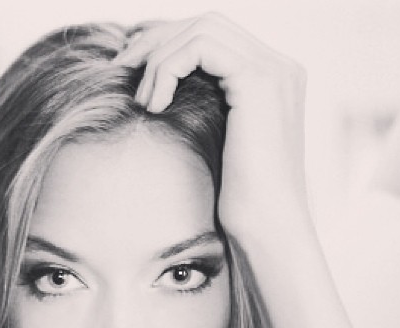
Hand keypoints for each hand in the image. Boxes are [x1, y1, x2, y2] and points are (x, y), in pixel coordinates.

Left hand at [114, 13, 310, 250]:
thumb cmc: (240, 202)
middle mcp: (278, 67)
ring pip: (200, 30)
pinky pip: (200, 47)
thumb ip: (206, 107)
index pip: (212, 38)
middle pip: (204, 24)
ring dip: (159, 59)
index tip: (132, 70)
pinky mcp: (259, 81)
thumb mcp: (218, 144)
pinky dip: (168, 68)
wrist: (267, 231)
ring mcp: (273, 70)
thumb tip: (162, 91)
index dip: (167, 46)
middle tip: (121, 70)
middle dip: (157, 42)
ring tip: (142, 102)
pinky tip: (156, 105)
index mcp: (271, 80)